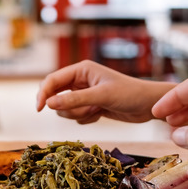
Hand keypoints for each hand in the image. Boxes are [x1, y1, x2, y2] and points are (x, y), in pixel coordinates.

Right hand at [36, 60, 175, 123]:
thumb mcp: (101, 96)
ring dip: (77, 114)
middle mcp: (80, 80)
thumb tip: (49, 104)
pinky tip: (100, 114)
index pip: (52, 80)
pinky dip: (85, 118)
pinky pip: (76, 116)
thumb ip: (74, 100)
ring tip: (96, 111)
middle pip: (55, 94)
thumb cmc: (129, 94)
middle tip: (80, 111)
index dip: (43, 93)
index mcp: (81, 69)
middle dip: (65, 106)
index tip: (39, 109)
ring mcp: (84, 94)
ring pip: (65, 108)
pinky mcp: (90, 106)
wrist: (148, 105)